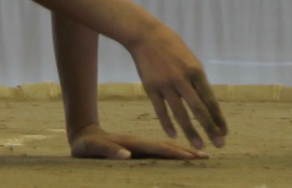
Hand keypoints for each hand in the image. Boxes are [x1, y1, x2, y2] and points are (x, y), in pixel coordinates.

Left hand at [69, 124, 207, 160]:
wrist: (83, 134)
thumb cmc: (86, 145)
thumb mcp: (93, 148)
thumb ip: (109, 151)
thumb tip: (126, 156)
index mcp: (133, 143)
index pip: (158, 148)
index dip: (175, 153)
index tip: (193, 157)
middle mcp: (140, 142)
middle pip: (167, 147)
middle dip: (187, 152)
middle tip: (207, 156)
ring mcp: (141, 144)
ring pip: (166, 147)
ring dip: (183, 151)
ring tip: (201, 154)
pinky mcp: (139, 147)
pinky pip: (160, 149)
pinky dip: (173, 151)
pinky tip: (182, 154)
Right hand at [126, 24, 226, 149]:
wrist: (145, 34)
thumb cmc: (171, 46)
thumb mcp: (190, 59)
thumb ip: (197, 79)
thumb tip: (206, 101)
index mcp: (196, 71)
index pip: (210, 99)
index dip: (218, 117)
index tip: (225, 132)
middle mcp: (182, 79)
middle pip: (199, 109)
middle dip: (210, 128)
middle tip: (219, 145)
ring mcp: (166, 84)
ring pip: (180, 113)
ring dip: (191, 131)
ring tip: (199, 146)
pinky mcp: (151, 87)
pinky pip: (161, 110)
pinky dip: (167, 124)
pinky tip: (174, 135)